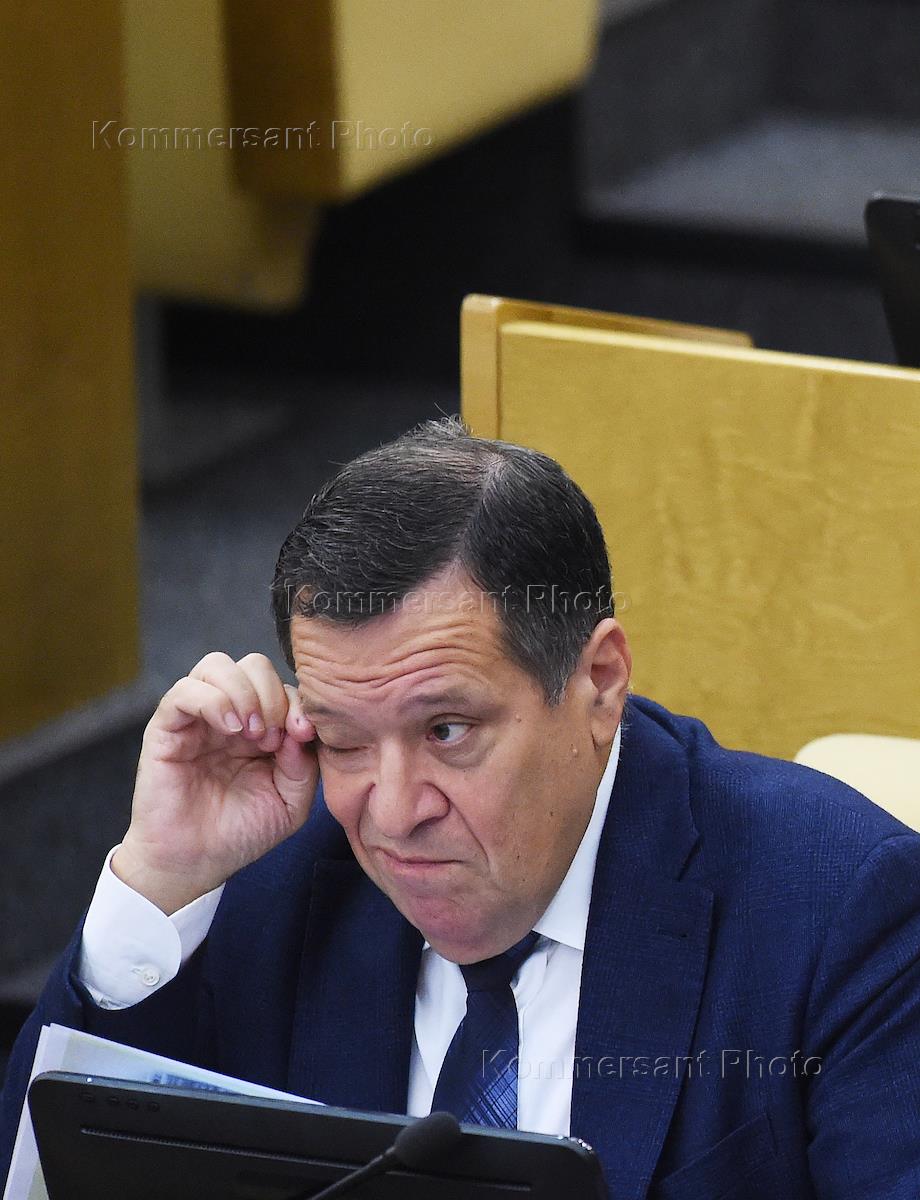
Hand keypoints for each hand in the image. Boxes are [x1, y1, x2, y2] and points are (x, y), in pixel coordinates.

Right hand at [112, 652, 318, 913]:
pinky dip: (213, 700)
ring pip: (217, 665)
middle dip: (271, 694)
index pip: (282, 685)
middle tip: (271, 737)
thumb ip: (304, 762)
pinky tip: (229, 729)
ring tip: (251, 733)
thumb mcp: (291, 801)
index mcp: (260, 725)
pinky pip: (184, 690)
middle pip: (252, 665)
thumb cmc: (241, 832)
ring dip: (244, 693)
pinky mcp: (166, 727)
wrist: (196, 864)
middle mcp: (228, 714)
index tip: (303, 734)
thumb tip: (300, 727)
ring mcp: (197, 718)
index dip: (297, 702)